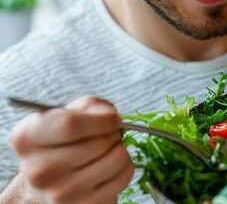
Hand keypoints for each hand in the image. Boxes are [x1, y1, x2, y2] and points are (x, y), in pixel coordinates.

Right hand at [10, 96, 133, 203]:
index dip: (101, 119)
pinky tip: (109, 167)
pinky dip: (125, 167)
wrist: (51, 181)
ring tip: (107, 150)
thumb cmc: (64, 141)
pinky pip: (124, 176)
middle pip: (98, 143)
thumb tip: (109, 115)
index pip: (69, 125)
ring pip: (117, 159)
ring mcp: (60, 193)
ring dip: (120, 149)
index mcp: (27, 139)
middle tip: (111, 134)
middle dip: (114, 133)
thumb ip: (90, 106)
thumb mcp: (68, 113)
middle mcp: (38, 170)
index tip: (112, 118)